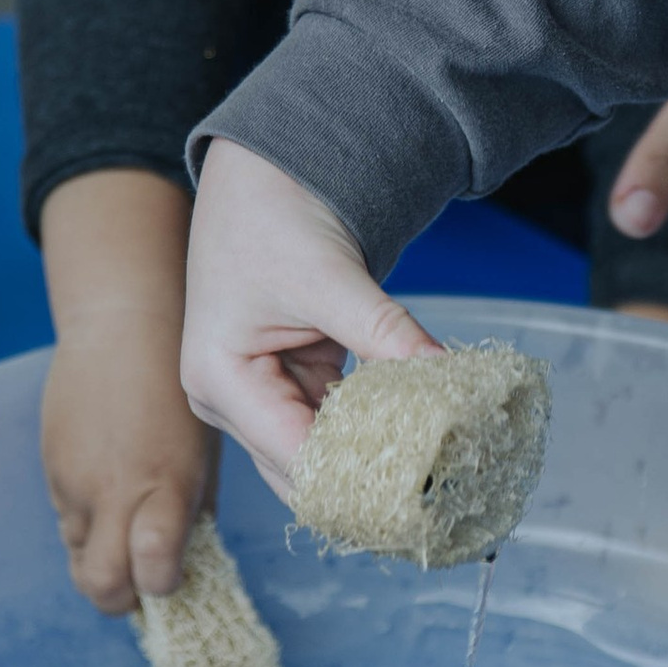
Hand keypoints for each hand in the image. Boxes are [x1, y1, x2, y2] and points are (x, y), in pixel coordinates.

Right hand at [41, 312, 214, 614]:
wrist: (123, 328)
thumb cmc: (178, 388)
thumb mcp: (202, 451)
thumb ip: (193, 508)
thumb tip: (190, 557)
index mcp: (163, 485)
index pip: (152, 567)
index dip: (162, 589)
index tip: (172, 580)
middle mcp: (113, 491)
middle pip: (100, 584)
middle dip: (119, 599)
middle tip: (139, 590)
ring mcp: (74, 482)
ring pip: (78, 551)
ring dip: (100, 558)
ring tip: (126, 534)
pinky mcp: (50, 467)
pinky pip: (65, 516)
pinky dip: (86, 521)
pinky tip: (108, 487)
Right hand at [180, 137, 437, 494]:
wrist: (264, 173)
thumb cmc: (272, 214)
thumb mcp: (328, 277)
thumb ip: (385, 332)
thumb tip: (447, 376)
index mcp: (220, 380)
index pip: (294, 455)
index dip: (356, 478)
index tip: (421, 488)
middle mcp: (230, 400)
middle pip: (303, 469)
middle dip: (364, 481)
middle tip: (435, 494)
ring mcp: (258, 395)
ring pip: (323, 451)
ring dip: (373, 456)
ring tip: (437, 470)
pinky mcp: (288, 383)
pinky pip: (334, 422)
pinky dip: (373, 427)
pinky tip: (419, 435)